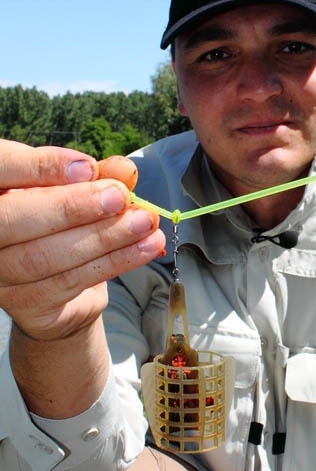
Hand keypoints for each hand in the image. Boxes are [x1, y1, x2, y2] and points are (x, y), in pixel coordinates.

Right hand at [0, 140, 164, 340]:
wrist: (56, 287)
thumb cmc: (59, 225)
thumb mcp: (75, 192)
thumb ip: (93, 178)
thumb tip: (123, 169)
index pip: (1, 169)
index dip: (41, 167)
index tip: (88, 167)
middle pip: (12, 219)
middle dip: (71, 206)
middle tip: (119, 197)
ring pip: (46, 255)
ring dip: (104, 237)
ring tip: (144, 223)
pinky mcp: (25, 303)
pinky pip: (71, 280)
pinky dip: (115, 262)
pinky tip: (146, 248)